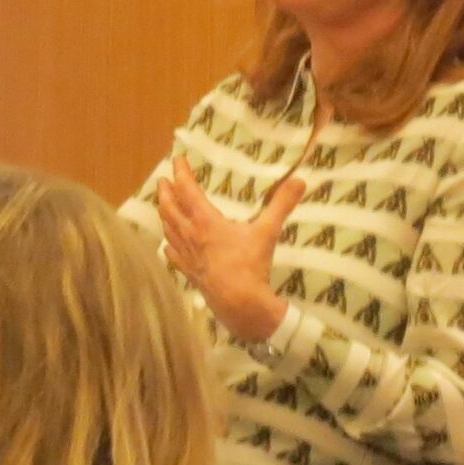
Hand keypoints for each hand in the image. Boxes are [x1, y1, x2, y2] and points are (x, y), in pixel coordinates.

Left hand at [156, 155, 302, 347]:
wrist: (241, 305)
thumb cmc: (251, 266)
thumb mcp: (267, 231)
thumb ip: (281, 204)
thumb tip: (300, 180)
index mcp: (206, 221)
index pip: (188, 190)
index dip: (181, 172)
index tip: (177, 159)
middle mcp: (191, 235)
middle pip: (170, 208)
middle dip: (165, 192)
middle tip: (162, 179)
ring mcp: (187, 255)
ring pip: (168, 229)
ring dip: (164, 214)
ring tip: (162, 204)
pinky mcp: (189, 273)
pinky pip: (173, 255)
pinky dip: (168, 244)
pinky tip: (167, 244)